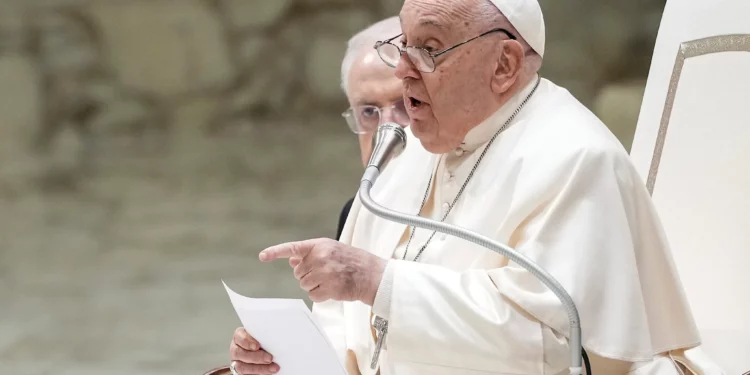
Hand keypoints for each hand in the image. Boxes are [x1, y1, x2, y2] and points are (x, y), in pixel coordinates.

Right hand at [229, 327, 279, 373]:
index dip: (246, 341)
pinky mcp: (241, 372)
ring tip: (273, 368)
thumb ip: (265, 336)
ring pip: (242, 367)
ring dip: (259, 368)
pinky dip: (257, 374)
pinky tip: (267, 373)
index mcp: (239, 337)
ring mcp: (237, 362)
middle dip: (256, 357)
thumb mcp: (263, 337)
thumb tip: (279, 335)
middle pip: (240, 353)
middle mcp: (236, 349)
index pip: (239, 336)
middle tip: (270, 358)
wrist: (262, 354)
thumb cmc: (264, 342)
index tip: (257, 345)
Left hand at [259, 238, 386, 304]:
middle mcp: (320, 257)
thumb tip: (291, 260)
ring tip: (331, 280)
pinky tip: (332, 289)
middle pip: (298, 272)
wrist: (372, 274)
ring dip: (314, 286)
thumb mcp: (332, 250)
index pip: (293, 247)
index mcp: (320, 245)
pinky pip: (313, 295)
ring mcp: (324, 273)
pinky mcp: (329, 287)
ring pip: (304, 285)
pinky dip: (320, 295)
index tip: (262, 256)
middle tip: (325, 273)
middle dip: (308, 275)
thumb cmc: (352, 261)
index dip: (275, 251)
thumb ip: (311, 253)